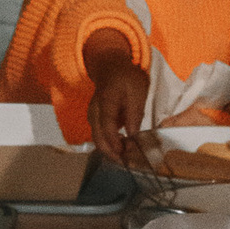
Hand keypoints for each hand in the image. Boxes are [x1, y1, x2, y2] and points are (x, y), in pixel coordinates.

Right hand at [85, 51, 153, 170]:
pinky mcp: (95, 118)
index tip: (126, 155)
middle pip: (98, 138)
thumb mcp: (137, 92)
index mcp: (105, 102)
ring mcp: (92, 115)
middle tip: (127, 162)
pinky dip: (108, 144)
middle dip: (111, 153)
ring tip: (126, 158)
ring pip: (97, 139)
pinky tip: (121, 148)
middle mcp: (94, 111)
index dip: (115, 144)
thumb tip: (133, 136)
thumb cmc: (126, 77)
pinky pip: (99, 135)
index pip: (107, 128)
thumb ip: (134, 114)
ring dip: (110, 151)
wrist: (110, 66)